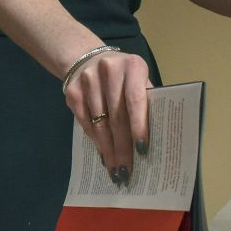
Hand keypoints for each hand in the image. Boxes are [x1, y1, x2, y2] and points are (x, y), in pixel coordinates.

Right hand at [63, 50, 151, 185]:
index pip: (136, 101)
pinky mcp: (72, 92)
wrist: (88, 59)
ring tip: (115, 170)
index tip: (142, 151)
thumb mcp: (139, 81)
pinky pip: (85, 123)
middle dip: (123, 147)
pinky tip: (103, 155)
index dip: (139, 127)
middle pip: (117, 117)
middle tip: (127, 171)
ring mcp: (87, 80)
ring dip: (108, 150)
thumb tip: (157, 140)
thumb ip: (147, 103)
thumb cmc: (124, 77)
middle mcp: (108, 70)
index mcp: (132, 66)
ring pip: (100, 124)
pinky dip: (96, 142)